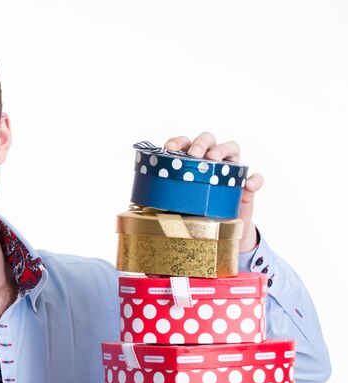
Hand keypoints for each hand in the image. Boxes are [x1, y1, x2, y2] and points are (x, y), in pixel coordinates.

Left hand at [164, 132, 263, 252]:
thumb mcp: (174, 209)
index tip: (169, 148)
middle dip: (200, 142)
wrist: (218, 238)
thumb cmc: (193, 217)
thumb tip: (131, 205)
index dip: (178, 142)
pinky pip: (255, 179)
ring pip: (232, 148)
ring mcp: (231, 172)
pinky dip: (254, 179)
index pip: (185, 145)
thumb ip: (158, 203)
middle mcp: (211, 162)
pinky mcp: (247, 188)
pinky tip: (249, 184)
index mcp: (191, 164)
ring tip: (214, 159)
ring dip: (223, 149)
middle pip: (208, 140)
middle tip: (195, 155)